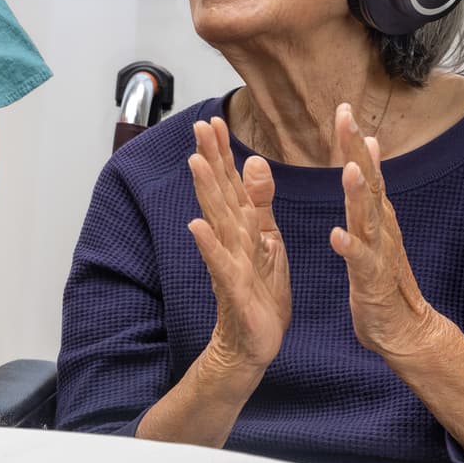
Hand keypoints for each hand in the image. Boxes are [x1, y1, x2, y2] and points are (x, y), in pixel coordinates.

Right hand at [186, 116, 290, 373]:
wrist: (253, 343)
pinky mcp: (234, 289)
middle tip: (200, 126)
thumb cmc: (259, 292)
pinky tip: (196, 226)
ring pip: (217, 222)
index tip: (213, 119)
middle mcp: (230, 240)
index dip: (222, 152)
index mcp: (242, 227)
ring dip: (206, 192)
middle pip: (219, 194)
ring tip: (196, 162)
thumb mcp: (267, 240)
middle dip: (210, 159)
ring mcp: (229, 263)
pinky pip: (220, 264)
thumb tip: (254, 161)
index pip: (230, 182)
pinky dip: (209, 245)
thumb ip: (259, 201)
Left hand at [330, 103, 442, 359]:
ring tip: (349, 169)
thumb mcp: (376, 227)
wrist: (403, 329)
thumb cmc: (383, 278)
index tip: (343, 108)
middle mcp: (381, 227)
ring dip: (359, 194)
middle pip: (369, 182)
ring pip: (369, 217)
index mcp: (376, 214)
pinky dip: (350, 247)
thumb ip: (370, 190)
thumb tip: (370, 147)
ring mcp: (379, 252)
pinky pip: (360, 262)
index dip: (354, 140)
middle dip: (356, 150)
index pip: (365, 169)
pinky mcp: (372, 280)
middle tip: (347, 117)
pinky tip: (337, 235)